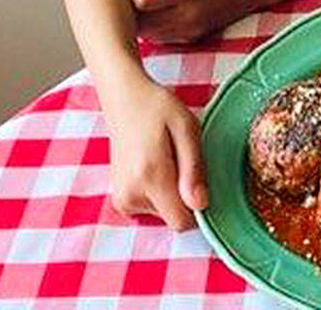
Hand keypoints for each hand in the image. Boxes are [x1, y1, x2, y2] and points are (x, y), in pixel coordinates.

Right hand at [105, 72, 206, 230]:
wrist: (125, 99)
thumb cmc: (159, 107)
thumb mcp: (186, 127)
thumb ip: (194, 168)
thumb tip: (201, 206)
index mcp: (150, 177)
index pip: (182, 221)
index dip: (198, 205)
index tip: (200, 177)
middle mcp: (131, 196)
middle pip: (173, 217)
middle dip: (185, 194)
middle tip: (181, 159)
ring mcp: (122, 200)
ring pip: (163, 213)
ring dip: (172, 192)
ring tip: (167, 159)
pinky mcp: (120, 200)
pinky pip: (151, 208)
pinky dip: (159, 192)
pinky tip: (155, 166)